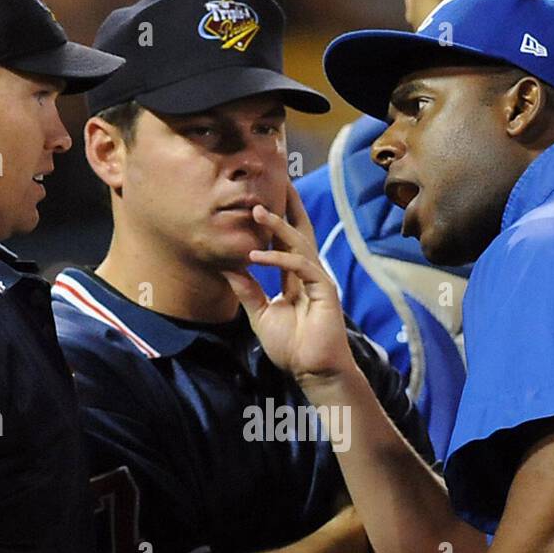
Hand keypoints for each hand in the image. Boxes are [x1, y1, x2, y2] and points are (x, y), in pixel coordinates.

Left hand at [222, 182, 356, 385]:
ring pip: (299, 244)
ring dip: (277, 226)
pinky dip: (279, 259)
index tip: (262, 201)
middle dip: (289, 207)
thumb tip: (229, 269)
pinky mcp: (325, 290)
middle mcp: (308, 274)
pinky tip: (256, 256)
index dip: (277, 221)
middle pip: (300, 232)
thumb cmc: (292, 348)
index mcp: (296, 278)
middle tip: (276, 181)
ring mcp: (318, 280)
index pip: (287, 242)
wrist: (312, 371)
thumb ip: (248, 291)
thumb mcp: (261, 315)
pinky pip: (301, 266)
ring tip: (255, 210)